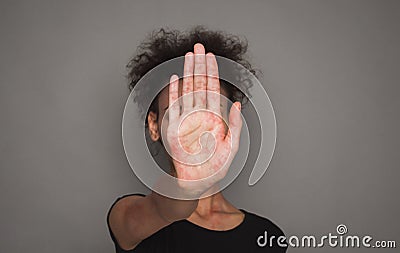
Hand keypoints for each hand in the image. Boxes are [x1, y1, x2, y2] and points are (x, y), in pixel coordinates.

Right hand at [165, 43, 241, 195]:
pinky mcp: (173, 128)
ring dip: (188, 73)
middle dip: (199, 65)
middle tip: (199, 46)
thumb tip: (237, 104)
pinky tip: (176, 78)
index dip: (212, 72)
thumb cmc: (216, 167)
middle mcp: (200, 115)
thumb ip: (235, 125)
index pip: (213, 89)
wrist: (198, 182)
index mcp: (214, 117)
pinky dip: (174, 92)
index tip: (210, 56)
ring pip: (187, 90)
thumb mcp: (232, 146)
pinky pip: (173, 107)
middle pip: (199, 84)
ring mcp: (186, 120)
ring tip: (188, 55)